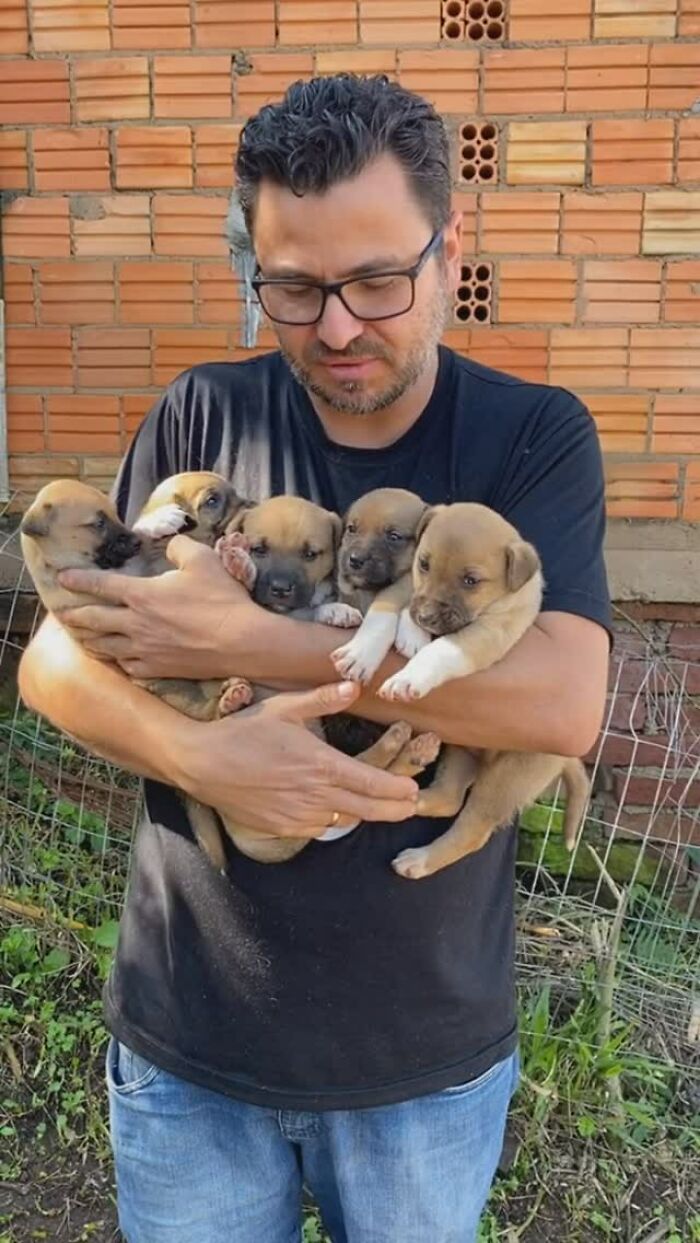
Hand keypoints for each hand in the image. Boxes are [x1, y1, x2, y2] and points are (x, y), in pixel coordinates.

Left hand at [57, 535, 265, 679]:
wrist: (241, 642)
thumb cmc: (222, 599)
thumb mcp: (203, 559)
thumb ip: (179, 547)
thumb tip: (170, 546)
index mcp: (141, 594)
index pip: (100, 585)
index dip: (78, 580)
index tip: (63, 577)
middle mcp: (135, 624)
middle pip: (92, 620)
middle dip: (73, 615)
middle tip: (61, 612)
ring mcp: (143, 650)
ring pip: (103, 646)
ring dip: (88, 639)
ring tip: (80, 635)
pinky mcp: (156, 669)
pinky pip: (126, 666)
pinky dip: (115, 660)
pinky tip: (116, 657)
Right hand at [173, 681, 418, 836]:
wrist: (201, 763)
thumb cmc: (243, 731)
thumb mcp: (283, 707)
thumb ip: (322, 698)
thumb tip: (354, 685)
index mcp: (321, 764)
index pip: (373, 782)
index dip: (398, 790)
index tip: (414, 791)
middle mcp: (315, 795)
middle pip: (368, 810)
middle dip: (394, 809)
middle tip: (410, 806)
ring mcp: (299, 815)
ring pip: (344, 820)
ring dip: (362, 813)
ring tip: (376, 806)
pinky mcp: (283, 828)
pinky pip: (318, 827)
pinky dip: (331, 819)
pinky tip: (334, 808)